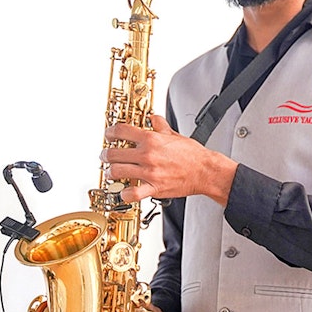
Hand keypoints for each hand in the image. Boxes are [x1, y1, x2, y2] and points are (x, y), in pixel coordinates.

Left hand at [102, 115, 236, 204]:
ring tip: (111, 173)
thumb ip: (160, 125)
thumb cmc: (193, 155)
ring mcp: (149, 172)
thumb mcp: (175, 134)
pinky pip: (133, 193)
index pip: (121, 131)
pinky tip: (124, 191)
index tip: (109, 136)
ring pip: (117, 172)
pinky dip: (125, 194)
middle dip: (106, 155)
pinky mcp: (154, 188)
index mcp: (151, 139)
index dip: (110, 133)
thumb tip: (153, 118)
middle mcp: (148, 154)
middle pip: (114, 153)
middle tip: (106, 156)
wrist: (205, 171)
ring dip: (111, 172)